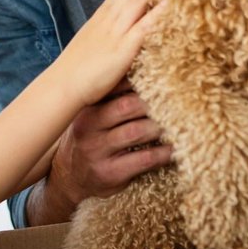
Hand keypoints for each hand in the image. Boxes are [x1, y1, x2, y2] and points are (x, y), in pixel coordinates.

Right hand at [31, 85, 173, 224]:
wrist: (68, 176)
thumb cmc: (89, 138)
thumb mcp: (91, 115)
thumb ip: (112, 97)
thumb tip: (146, 72)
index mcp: (87, 107)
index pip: (114, 86)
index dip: (140, 81)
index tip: (162, 78)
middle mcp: (88, 127)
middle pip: (126, 107)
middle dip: (153, 103)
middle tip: (175, 101)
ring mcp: (97, 151)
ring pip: (136, 132)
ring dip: (160, 127)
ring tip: (178, 123)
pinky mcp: (109, 173)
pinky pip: (143, 159)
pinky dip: (163, 153)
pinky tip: (173, 149)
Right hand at [56, 0, 162, 106]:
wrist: (62, 84)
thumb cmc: (75, 70)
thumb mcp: (89, 43)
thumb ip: (103, 33)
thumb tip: (112, 32)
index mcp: (100, 18)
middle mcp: (108, 19)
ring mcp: (116, 32)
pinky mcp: (124, 48)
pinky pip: (145, 26)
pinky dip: (159, 12)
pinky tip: (172, 2)